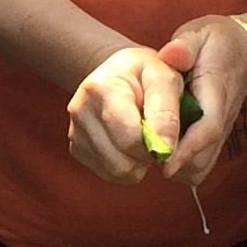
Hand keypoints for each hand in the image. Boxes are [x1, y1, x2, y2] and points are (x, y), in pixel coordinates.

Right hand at [67, 41, 188, 183]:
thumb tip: (164, 150)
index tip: (172, 141)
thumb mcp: (166, 78)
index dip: (158, 146)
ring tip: (144, 138)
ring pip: (118, 172)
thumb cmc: (147, 74)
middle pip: (123, 161)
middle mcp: (80, 109)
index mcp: (102, 87)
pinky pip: (110, 174)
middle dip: (149, 155)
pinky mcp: (76, 148)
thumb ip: (167, 112)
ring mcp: (75, 131)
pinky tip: (130, 145)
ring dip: (139, 163)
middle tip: (158, 136)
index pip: (131, 137)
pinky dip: (127, 166)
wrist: (120, 72)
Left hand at [150, 13, 246, 184]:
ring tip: (150, 152)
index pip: (208, 127)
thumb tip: (172, 54)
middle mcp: (221, 118)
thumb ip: (185, 44)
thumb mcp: (199, 33)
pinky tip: (162, 150)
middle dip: (175, 164)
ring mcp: (221, 132)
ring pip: (202, 166)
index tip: (163, 162)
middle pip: (203, 157)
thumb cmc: (215, 42)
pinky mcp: (215, 139)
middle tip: (142, 154)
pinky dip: (181, 167)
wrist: (244, 52)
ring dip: (177, 168)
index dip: (187, 148)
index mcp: (216, 92)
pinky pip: (200, 164)